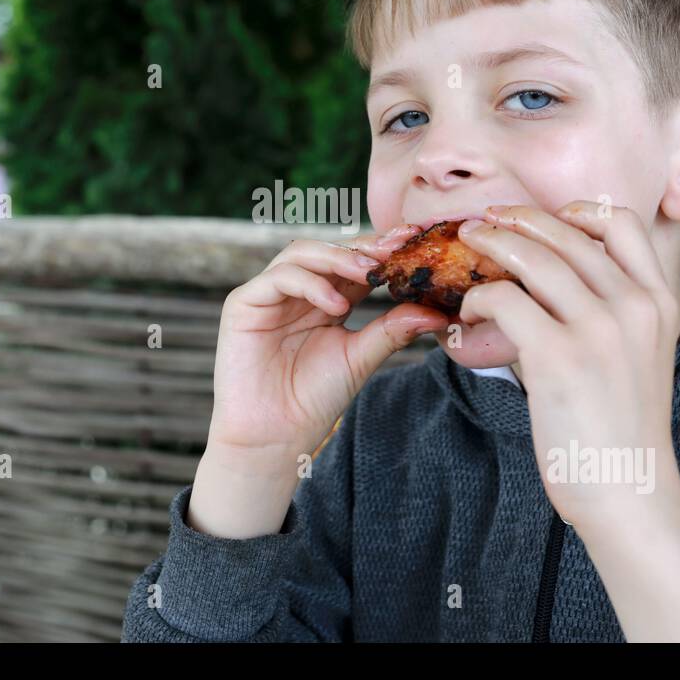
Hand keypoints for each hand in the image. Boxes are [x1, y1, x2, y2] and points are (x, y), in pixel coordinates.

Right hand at [209, 226, 449, 471]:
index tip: (413, 242)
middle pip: (328, 250)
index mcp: (323, 300)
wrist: (274, 437)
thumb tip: (437, 312)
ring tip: (368, 274)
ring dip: (337, 259)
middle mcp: (295, 291)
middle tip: (395, 248)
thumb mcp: (360, 358)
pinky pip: (278, 278)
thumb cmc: (313, 400)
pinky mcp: (242, 304)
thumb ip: (392, 330)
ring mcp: (267, 295)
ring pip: (301, 253)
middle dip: (362, 247)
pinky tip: (335, 306)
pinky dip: (309, 284)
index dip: (380, 250)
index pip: (352, 263)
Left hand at [453, 201, 679, 531]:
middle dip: (516, 220)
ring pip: (533, 258)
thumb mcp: (640, 354)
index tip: (544, 218)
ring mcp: (599, 329)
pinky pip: (505, 301)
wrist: (628, 492)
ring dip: (490, 246)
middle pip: (568, 234)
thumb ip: (613, 310)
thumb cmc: (621, 428)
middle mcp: (635, 306)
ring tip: (467, 248)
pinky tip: (469, 311)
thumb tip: (552, 273)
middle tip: (483, 223)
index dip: (577, 211)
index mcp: (661, 301)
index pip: (623, 224)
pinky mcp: (558, 357)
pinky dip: (479, 298)